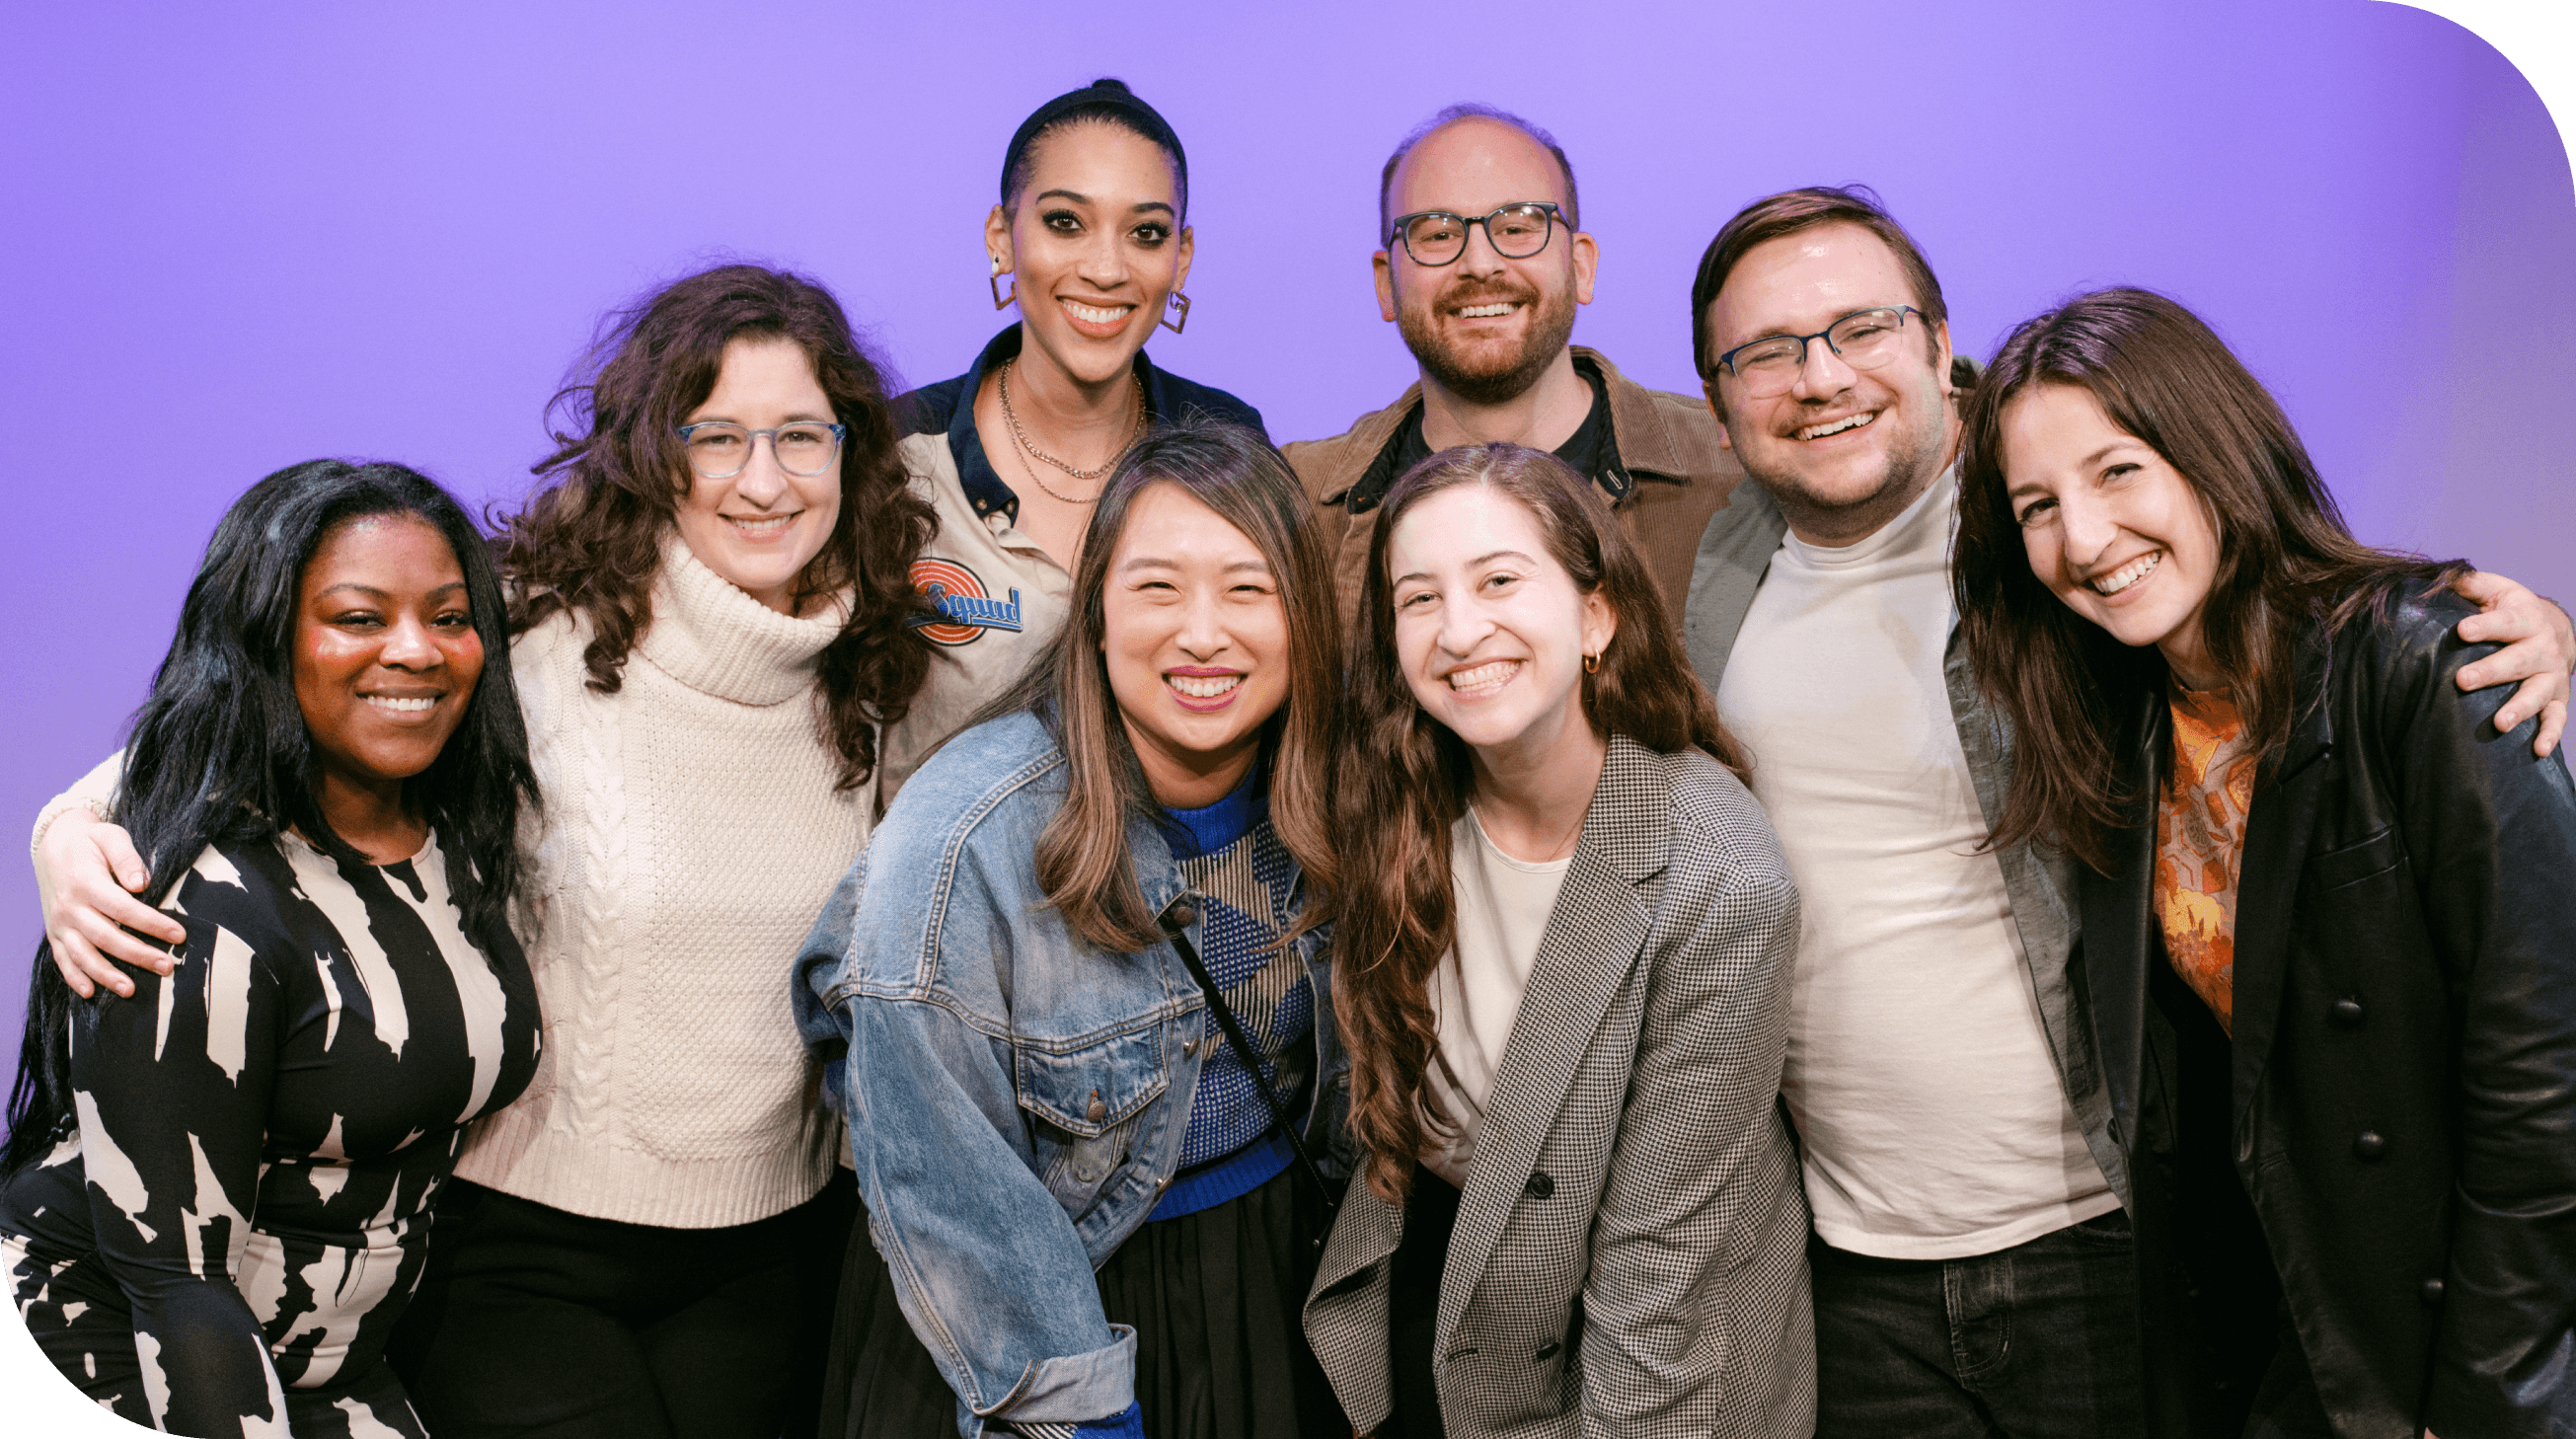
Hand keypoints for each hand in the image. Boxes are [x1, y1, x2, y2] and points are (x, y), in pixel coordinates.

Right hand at [37, 810, 182, 999]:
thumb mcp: (110, 837)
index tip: (180, 935)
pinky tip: (91, 993)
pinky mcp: (54, 933)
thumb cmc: (91, 841)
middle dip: (138, 955)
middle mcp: (70, 907)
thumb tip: (141, 883)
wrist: (53, 845)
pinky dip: (74, 977)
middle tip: (168, 967)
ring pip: (82, 954)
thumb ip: (126, 857)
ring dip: (106, 975)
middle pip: (106, 937)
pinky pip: (62, 959)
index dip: (152, 924)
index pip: (123, 908)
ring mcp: (60, 923)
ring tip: (131, 991)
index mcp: (86, 883)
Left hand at [2450, 571, 2572, 757]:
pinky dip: (2550, 734)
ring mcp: (2551, 676)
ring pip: (2537, 693)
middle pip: (2518, 661)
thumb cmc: (2512, 610)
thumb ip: (2471, 585)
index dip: (2485, 625)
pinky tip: (2538, 751)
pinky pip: (2557, 719)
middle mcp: (2542, 648)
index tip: (2462, 631)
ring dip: (2520, 708)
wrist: (2556, 629)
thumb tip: (2441, 577)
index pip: (2505, 622)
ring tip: (2500, 723)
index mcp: (2525, 619)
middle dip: (2492, 671)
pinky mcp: (2557, 699)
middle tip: (2463, 680)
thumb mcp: (2496, 591)